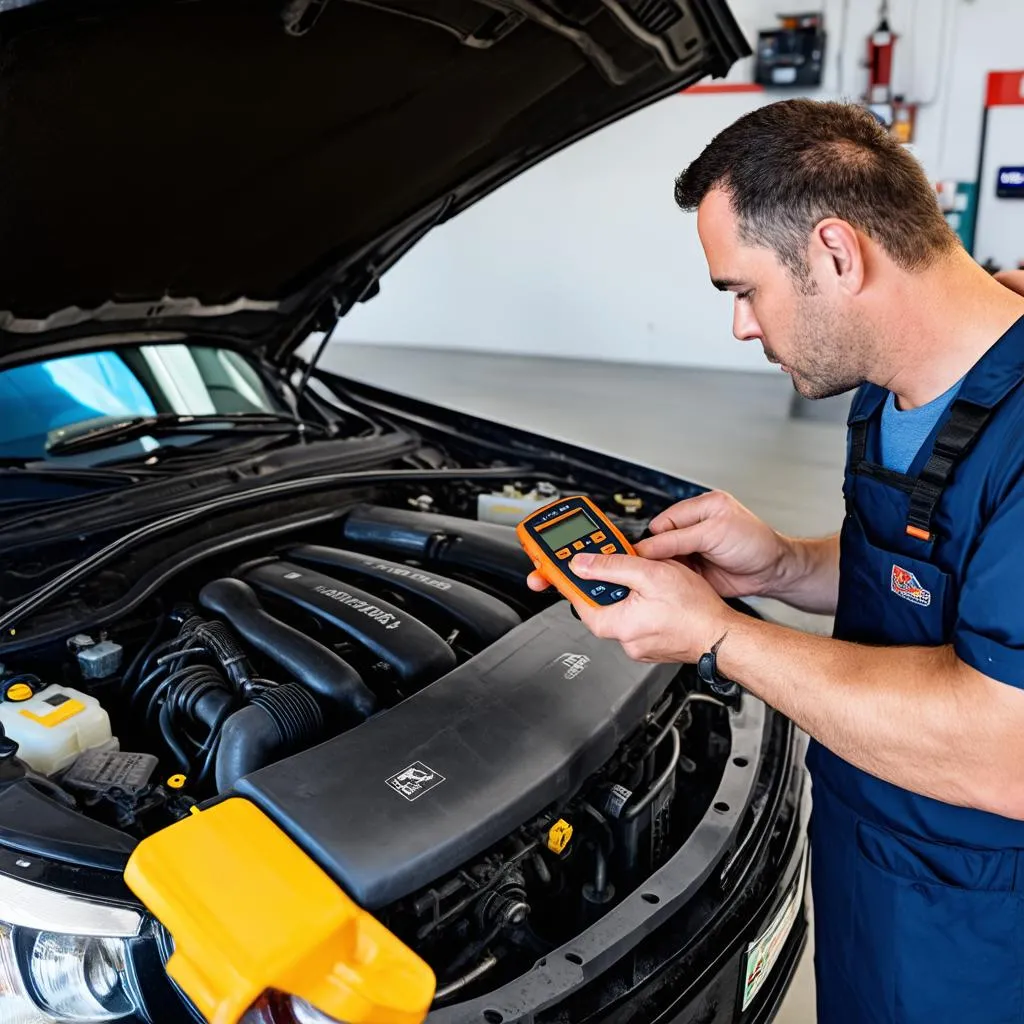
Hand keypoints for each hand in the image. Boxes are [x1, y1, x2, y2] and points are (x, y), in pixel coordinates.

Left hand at [557, 552, 735, 663]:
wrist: (723, 636)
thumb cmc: (695, 611)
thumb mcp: (650, 574)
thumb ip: (613, 567)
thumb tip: (582, 563)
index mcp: (615, 624)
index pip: (578, 599)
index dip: (573, 578)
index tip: (566, 566)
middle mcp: (623, 639)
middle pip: (601, 603)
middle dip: (610, 582)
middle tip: (625, 566)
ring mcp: (638, 644)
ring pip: (622, 610)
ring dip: (630, 593)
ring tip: (652, 581)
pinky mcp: (652, 644)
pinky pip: (639, 620)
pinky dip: (644, 606)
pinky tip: (661, 598)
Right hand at [632, 491, 794, 599]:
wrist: (773, 572)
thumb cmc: (755, 544)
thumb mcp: (714, 534)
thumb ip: (679, 539)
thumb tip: (647, 547)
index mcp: (701, 507)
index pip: (664, 520)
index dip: (654, 537)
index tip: (643, 553)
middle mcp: (694, 526)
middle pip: (661, 539)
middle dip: (656, 554)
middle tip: (652, 567)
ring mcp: (694, 548)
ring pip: (665, 558)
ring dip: (664, 568)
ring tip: (664, 577)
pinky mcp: (695, 568)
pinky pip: (674, 572)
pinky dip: (671, 579)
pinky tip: (674, 583)